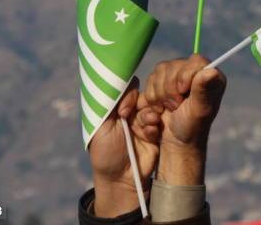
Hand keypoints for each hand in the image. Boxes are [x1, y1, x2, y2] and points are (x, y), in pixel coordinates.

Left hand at [89, 77, 160, 216]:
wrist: (120, 179)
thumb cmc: (105, 153)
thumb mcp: (101, 127)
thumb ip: (108, 104)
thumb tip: (115, 81)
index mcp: (115, 107)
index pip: (125, 89)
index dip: (127, 95)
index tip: (124, 111)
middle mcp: (130, 111)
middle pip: (142, 96)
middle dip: (140, 105)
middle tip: (132, 117)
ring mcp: (144, 121)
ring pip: (152, 107)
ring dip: (149, 115)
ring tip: (147, 126)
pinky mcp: (155, 131)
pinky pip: (159, 121)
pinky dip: (154, 126)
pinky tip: (150, 134)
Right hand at [138, 55, 226, 184]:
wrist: (176, 141)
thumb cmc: (192, 127)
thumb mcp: (199, 110)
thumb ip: (203, 90)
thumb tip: (212, 71)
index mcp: (210, 76)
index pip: (195, 61)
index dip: (184, 76)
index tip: (182, 93)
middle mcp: (195, 72)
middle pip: (173, 65)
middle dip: (170, 89)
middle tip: (176, 106)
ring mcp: (179, 75)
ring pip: (159, 70)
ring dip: (160, 93)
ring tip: (170, 108)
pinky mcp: (164, 81)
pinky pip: (151, 78)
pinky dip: (152, 95)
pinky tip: (161, 106)